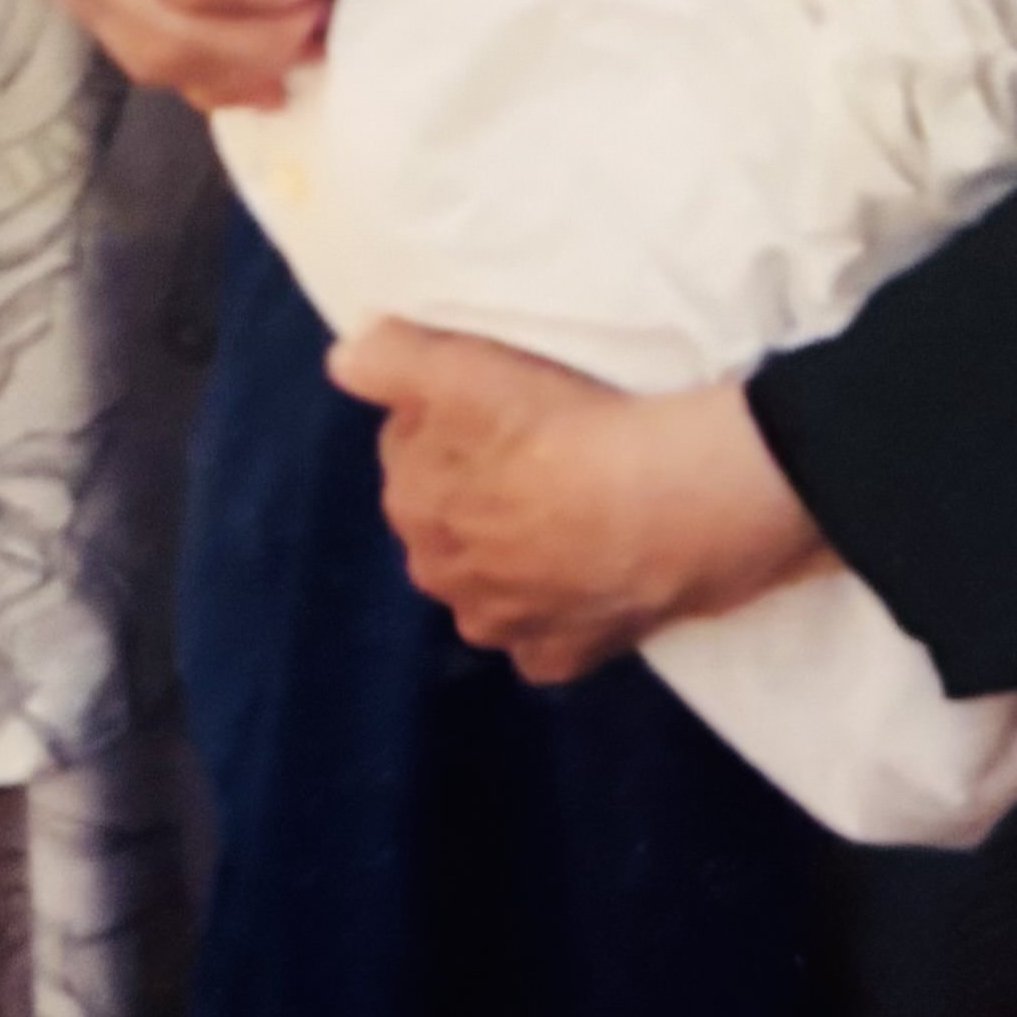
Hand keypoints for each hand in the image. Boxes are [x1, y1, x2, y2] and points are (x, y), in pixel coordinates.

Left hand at [327, 324, 826, 682]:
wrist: (672, 503)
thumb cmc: (565, 426)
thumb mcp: (464, 366)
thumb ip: (390, 359)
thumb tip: (344, 362)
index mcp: (412, 505)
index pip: (413, 451)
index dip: (454, 422)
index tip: (504, 406)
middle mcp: (442, 577)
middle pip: (451, 521)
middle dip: (478, 495)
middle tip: (541, 456)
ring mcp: (504, 627)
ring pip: (492, 587)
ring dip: (512, 562)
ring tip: (568, 518)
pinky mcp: (566, 657)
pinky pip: (547, 639)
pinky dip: (559, 617)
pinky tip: (587, 585)